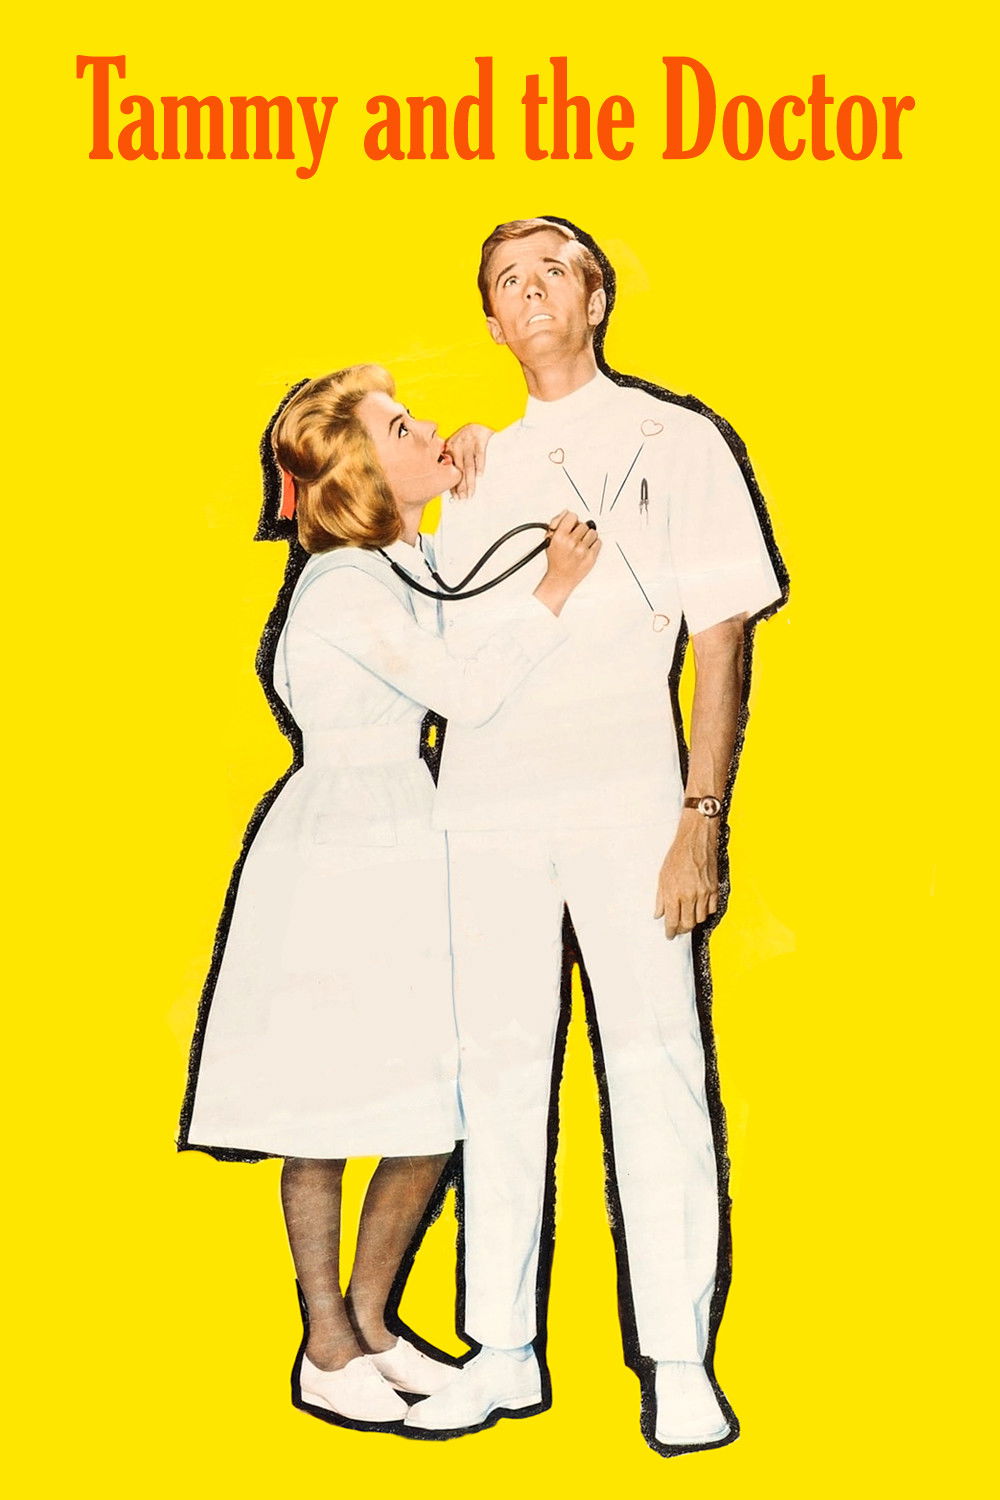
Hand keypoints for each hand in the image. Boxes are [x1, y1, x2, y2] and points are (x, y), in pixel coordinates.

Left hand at [444, 423, 493, 498]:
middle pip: (459, 470)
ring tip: (470, 493)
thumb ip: (456, 460)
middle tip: (463, 499)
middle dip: (460, 487)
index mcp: (450, 447)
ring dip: (469, 481)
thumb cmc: (471, 434)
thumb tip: (456, 481)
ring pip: (468, 466)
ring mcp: (469, 442)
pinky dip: (480, 466)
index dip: (453, 484)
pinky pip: (479, 455)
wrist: (482, 417)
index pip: (451, 470)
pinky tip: (480, 476)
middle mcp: (458, 445)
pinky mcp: (480, 439)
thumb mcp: (459, 444)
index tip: (455, 497)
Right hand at [534, 511, 600, 614]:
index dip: (572, 520)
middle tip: (576, 537)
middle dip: (580, 529)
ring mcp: (582, 550)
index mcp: (559, 537)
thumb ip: (556, 523)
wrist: (560, 578)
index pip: (572, 516)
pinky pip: (598, 542)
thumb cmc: (555, 560)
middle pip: (583, 524)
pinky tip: (587, 548)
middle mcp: (571, 543)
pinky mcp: (591, 557)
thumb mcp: (549, 540)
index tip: (571, 524)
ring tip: (582, 543)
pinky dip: (594, 544)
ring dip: (588, 536)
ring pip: (592, 532)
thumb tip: (566, 512)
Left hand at [654, 814, 719, 938]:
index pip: (672, 921)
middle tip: (678, 929)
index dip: (670, 931)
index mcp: (674, 893)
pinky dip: (705, 912)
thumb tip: (658, 914)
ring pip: (700, 918)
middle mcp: (690, 895)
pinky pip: (712, 909)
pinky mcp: (715, 888)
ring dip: (693, 921)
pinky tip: (699, 908)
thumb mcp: (662, 876)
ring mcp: (704, 893)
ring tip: (687, 918)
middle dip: (681, 929)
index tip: (669, 935)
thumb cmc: (678, 855)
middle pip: (688, 924)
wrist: (696, 839)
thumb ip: (660, 898)